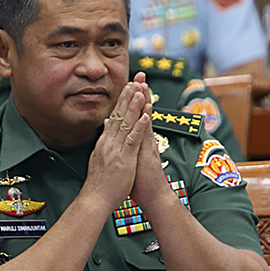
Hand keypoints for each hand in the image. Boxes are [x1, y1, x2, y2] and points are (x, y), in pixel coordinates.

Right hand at [83, 79, 150, 211]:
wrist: (95, 199)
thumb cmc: (100, 183)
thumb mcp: (100, 157)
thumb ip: (104, 140)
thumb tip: (106, 124)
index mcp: (105, 142)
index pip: (114, 117)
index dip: (122, 101)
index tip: (129, 87)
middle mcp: (109, 142)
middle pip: (119, 115)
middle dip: (128, 97)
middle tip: (135, 80)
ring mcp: (116, 150)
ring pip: (126, 124)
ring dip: (134, 107)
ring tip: (140, 91)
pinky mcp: (124, 159)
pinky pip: (133, 140)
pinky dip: (139, 127)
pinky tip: (145, 116)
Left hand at [130, 74, 174, 208]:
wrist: (152, 197)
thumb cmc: (140, 180)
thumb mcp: (130, 158)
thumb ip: (126, 143)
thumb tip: (117, 132)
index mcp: (138, 139)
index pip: (135, 114)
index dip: (133, 98)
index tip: (130, 81)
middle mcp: (144, 139)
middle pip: (143, 111)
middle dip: (141, 92)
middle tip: (140, 74)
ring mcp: (148, 145)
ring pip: (146, 120)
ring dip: (146, 102)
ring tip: (144, 84)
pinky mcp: (149, 154)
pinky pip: (147, 136)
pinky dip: (147, 123)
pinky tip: (147, 111)